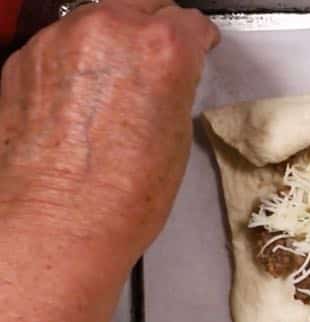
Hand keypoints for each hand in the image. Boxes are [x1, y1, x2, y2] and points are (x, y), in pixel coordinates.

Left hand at [0, 0, 216, 263]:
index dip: (197, 41)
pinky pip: (59, 45)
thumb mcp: (176, 136)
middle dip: (152, 30)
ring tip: (116, 90)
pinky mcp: (23, 59)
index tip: (195, 49)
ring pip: (95, 20)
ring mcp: (58, 41)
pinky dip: (73, 63)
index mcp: (159, 47)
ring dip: (110, 44)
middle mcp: (106, 31)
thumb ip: (172, 87)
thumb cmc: (118, 196)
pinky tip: (82, 103)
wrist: (56, 223)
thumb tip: (164, 79)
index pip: (189, 21)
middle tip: (156, 66)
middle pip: (140, 6)